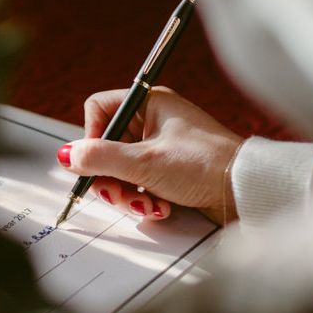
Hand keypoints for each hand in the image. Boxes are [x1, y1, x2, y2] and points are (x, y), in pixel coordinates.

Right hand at [56, 87, 243, 224]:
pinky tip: (161, 208)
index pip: (99, 110)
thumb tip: (67, 155)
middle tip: (120, 195)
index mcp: (149, 104)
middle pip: (107, 147)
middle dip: (111, 177)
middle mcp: (153, 122)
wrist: (245, 190)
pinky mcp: (170, 170)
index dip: (92, 136)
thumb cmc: (205, 164)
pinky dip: (145, 198)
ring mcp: (161, 147)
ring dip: (129, 193)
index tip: (96, 161)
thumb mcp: (145, 162)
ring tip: (147, 205)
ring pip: (122, 170)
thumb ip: (100, 158)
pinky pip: (141, 183)